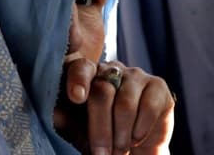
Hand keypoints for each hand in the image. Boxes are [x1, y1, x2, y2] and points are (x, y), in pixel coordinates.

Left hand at [53, 55, 174, 154]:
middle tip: (102, 154)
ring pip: (125, 103)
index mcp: (87, 74)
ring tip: (120, 150)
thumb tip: (56, 113)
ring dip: (121, 134)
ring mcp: (136, 75)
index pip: (81, 68)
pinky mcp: (158, 86)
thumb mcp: (79, 131)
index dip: (78, 80)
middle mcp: (111, 69)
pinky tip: (136, 138)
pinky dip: (140, 129)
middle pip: (103, 92)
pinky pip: (148, 107)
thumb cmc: (101, 137)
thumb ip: (67, 120)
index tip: (76, 97)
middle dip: (101, 129)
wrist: (133, 151)